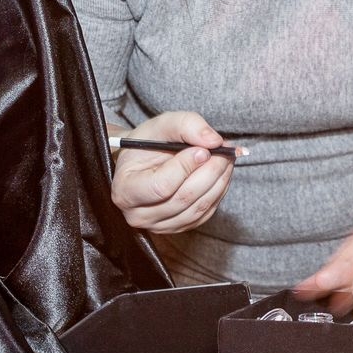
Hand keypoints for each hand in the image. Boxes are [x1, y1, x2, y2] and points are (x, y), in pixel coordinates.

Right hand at [110, 110, 235, 233]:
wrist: (142, 163)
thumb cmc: (147, 144)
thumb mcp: (160, 125)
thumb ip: (185, 125)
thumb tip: (214, 141)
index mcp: (126, 191)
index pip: (161, 186)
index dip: (186, 167)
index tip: (203, 150)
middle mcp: (139, 215)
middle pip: (184, 198)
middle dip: (211, 171)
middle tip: (225, 151)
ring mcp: (160, 225)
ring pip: (199, 207)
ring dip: (220, 180)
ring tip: (227, 158)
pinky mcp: (179, 227)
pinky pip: (206, 213)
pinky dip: (219, 191)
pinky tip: (222, 173)